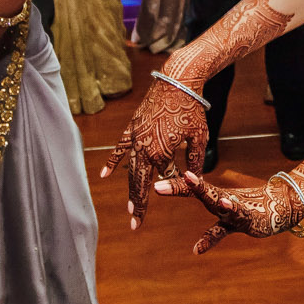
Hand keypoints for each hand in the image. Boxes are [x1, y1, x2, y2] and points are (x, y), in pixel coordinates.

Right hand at [103, 73, 211, 228]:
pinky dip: (113, 161)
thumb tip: (195, 180)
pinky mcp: (133, 127)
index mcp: (160, 152)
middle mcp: (144, 147)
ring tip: (129, 207)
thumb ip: (196, 162)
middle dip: (137, 204)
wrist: (178, 80)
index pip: (158, 184)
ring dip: (129, 188)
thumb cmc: (192, 109)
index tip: (142, 222)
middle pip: (139, 182)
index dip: (153, 202)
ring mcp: (136, 137)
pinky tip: (103, 175)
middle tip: (134, 223)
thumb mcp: (200, 138)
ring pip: (130, 168)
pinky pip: (121, 148)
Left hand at [153, 167, 301, 255]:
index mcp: (217, 197)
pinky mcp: (245, 220)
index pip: (191, 190)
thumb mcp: (232, 221)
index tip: (154, 184)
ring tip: (189, 180)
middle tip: (157, 186)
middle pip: (199, 192)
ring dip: (202, 191)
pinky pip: (232, 220)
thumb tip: (195, 251)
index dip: (174, 186)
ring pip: (215, 199)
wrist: (285, 205)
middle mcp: (223, 201)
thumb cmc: (254, 213)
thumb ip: (215, 233)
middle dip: (178, 187)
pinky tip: (214, 219)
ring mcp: (233, 209)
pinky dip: (221, 220)